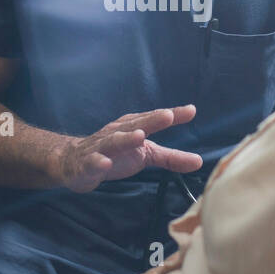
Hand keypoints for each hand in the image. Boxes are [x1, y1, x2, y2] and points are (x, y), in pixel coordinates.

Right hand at [55, 105, 202, 192]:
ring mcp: (102, 147)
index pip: (154, 119)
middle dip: (151, 120)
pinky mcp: (88, 163)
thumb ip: (171, 157)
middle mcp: (117, 132)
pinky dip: (98, 162)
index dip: (172, 115)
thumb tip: (200, 161)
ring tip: (140, 136)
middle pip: (136, 124)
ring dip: (126, 138)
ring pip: (113, 141)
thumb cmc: (116, 154)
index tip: (191, 110)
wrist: (74, 161)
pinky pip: (93, 162)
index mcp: (133, 127)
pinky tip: (105, 163)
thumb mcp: (146, 155)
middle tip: (168, 115)